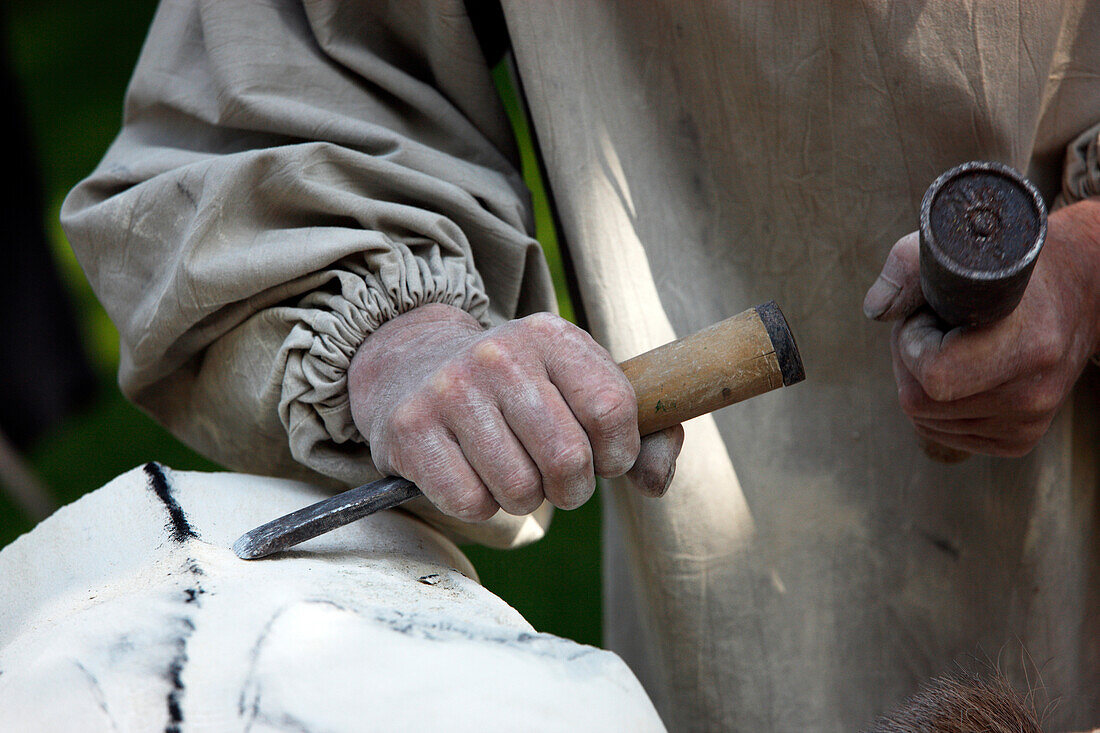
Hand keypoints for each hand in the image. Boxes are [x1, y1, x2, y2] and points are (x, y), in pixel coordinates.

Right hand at [348, 304, 682, 520]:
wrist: (413, 365)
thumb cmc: (517, 390)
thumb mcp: (579, 386)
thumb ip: (641, 433)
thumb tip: (656, 484)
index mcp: (551, 336)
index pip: (612, 409)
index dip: (619, 454)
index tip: (604, 458)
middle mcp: (498, 354)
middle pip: (568, 459)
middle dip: (572, 488)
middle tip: (555, 476)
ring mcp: (450, 390)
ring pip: (519, 490)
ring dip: (524, 499)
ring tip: (511, 470)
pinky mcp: (411, 429)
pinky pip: (471, 503)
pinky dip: (480, 505)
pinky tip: (471, 472)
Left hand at [863, 197, 1099, 456]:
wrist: (1075, 291)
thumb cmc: (1005, 265)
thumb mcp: (955, 247)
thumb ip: (907, 268)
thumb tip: (876, 310)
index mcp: (1029, 345)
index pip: (934, 377)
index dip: (912, 343)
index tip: (927, 314)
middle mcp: (1034, 394)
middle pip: (919, 405)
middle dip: (909, 362)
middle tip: (933, 327)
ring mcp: (1029, 422)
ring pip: (925, 422)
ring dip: (921, 382)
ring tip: (954, 344)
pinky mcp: (1019, 439)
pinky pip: (942, 433)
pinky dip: (935, 404)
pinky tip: (962, 369)